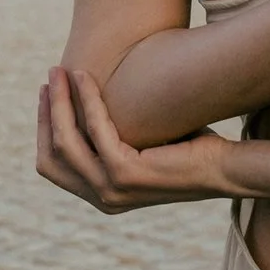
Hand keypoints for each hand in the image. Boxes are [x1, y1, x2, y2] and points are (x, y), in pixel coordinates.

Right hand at [35, 65, 234, 213]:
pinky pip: (96, 130)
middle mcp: (103, 198)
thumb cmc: (188, 148)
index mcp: (102, 194)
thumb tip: (83, 95)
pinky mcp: (126, 174)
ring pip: (67, 141)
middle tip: (50, 77)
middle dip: (46, 112)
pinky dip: (87, 100)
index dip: (45, 128)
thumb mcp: (138, 143)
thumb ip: (110, 133)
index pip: (54, 165)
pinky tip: (86, 77)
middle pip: (52, 155)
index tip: (47, 95)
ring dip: (60, 102)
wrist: (224, 166)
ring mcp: (112, 190)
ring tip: (61, 71)